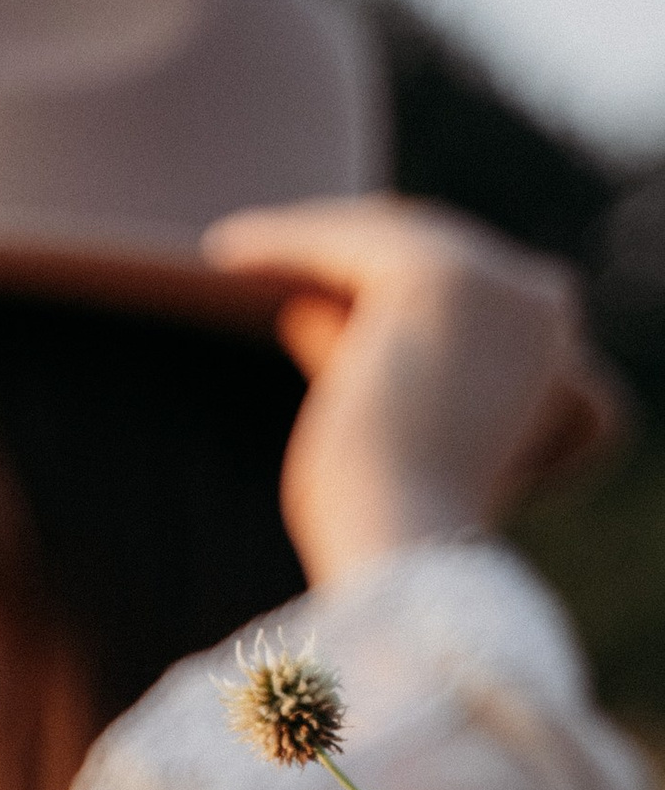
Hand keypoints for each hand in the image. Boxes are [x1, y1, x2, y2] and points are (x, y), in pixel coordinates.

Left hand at [205, 195, 621, 588]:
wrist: (400, 549)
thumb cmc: (386, 531)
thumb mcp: (382, 441)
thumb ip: (366, 368)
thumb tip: (304, 310)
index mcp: (566, 371)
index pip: (469, 303)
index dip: (392, 291)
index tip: (321, 298)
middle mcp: (547, 317)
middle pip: (434, 257)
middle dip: (353, 255)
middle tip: (278, 256)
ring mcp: (503, 288)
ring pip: (391, 240)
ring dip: (313, 240)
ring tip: (241, 253)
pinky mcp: (443, 276)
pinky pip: (345, 244)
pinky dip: (282, 243)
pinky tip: (223, 253)